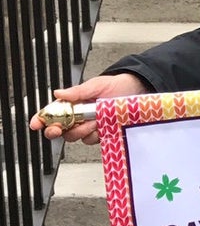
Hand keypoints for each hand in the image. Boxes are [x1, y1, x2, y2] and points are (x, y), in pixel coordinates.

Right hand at [28, 72, 148, 145]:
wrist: (136, 90)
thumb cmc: (115, 86)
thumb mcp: (95, 85)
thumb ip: (77, 91)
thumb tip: (59, 93)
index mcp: (72, 104)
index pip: (51, 114)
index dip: (41, 120)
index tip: (36, 123)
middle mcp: (78, 117)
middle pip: (59, 130)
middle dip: (55, 130)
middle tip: (58, 128)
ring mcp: (89, 126)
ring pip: (74, 136)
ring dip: (80, 130)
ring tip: (93, 120)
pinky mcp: (101, 133)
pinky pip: (91, 140)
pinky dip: (94, 134)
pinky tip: (101, 125)